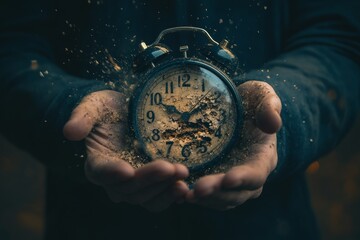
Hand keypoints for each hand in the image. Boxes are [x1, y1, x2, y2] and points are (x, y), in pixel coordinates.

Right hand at [63, 90, 188, 211]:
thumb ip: (82, 117)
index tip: (128, 170)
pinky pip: (159, 195)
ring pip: (145, 196)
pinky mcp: (151, 182)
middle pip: (128, 188)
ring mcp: (134, 182)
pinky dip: (171, 195)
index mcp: (97, 162)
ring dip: (164, 190)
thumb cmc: (107, 108)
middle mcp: (115, 178)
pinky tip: (185, 188)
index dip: (112, 173)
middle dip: (149, 179)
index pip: (101, 172)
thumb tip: (69, 132)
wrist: (126, 112)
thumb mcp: (93, 106)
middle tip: (170, 168)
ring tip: (182, 177)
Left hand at [186, 81, 281, 209]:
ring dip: (204, 200)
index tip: (228, 179)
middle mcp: (249, 175)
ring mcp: (230, 179)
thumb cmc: (251, 101)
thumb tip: (273, 124)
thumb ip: (269, 107)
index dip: (243, 179)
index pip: (256, 173)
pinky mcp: (214, 179)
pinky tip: (177, 192)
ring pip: (220, 199)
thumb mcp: (262, 96)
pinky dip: (194, 196)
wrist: (235, 108)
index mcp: (263, 157)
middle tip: (197, 189)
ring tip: (184, 195)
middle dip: (218, 193)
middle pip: (236, 193)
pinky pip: (207, 195)